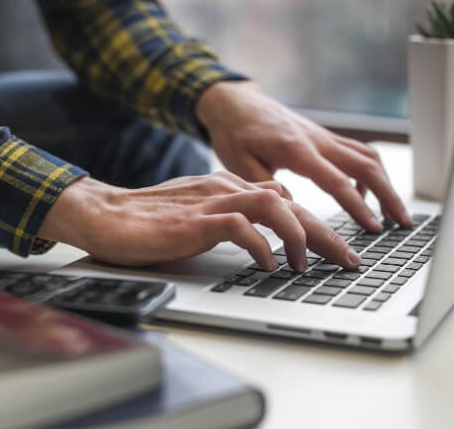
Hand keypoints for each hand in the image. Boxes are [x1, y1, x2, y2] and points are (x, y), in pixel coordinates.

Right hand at [38, 173, 360, 270]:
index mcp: (227, 188)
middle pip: (290, 204)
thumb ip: (228, 220)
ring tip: (308, 264)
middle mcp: (224, 189)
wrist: (105, 214)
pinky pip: (240, 227)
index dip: (313, 224)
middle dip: (325, 233)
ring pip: (273, 206)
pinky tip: (269, 265)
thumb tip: (259, 236)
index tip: (332, 249)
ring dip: (298, 235)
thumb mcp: (198, 217)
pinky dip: (261, 246)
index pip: (283, 201)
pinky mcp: (194, 220)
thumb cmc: (147, 221)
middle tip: (348, 260)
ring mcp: (210, 202)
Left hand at [196, 81, 412, 230]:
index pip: (337, 181)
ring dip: (386, 183)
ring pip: (367, 156)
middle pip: (366, 165)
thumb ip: (266, 190)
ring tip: (394, 212)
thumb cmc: (234, 133)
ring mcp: (323, 136)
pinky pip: (356, 152)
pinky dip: (368, 173)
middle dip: (389, 195)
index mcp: (296, 149)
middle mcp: (317, 140)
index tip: (374, 227)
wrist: (235, 102)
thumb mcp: (239, 166)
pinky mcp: (323, 137)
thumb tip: (293, 214)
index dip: (358, 207)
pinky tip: (363, 193)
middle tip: (402, 222)